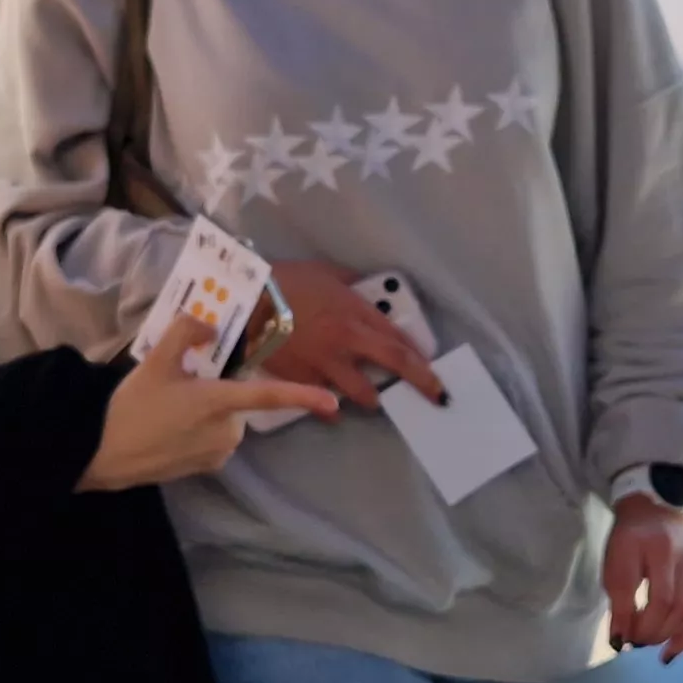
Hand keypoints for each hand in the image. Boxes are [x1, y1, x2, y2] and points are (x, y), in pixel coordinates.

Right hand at [79, 316, 338, 490]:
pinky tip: (170, 427)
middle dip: (218, 387)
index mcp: (217, 403)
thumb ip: (186, 333)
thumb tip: (211, 325)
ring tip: (169, 407)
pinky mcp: (206, 467)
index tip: (332, 402)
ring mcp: (218, 453)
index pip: (267, 398)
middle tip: (180, 382)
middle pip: (238, 399)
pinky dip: (200, 429)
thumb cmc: (129, 407)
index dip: (302, 397)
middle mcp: (225, 431)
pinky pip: (215, 438)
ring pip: (227, 418)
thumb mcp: (155, 362)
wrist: (100, 453)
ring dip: (209, 409)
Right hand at [259, 259, 444, 415]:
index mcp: (357, 314)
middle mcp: (349, 343)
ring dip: (372, 397)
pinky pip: (324, 403)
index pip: (400, 341)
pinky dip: (331, 408)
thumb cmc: (285, 281)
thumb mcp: (324, 272)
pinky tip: (332, 410)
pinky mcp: (302, 382)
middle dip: (421, 384)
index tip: (434, 370)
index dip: (422, 359)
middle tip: (437, 397)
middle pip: (395, 366)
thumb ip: (350, 283)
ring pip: (363, 393)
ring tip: (374, 399)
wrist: (245, 305)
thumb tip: (364, 289)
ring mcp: (327, 366)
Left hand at [602, 498, 682, 660]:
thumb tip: (619, 640)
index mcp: (661, 551)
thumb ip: (619, 601)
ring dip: (667, 637)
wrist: (655, 511)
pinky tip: (669, 651)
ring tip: (647, 644)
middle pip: (677, 608)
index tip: (621, 638)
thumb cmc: (629, 537)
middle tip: (632, 640)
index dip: (641, 623)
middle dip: (652, 632)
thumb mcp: (616, 562)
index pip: (659, 596)